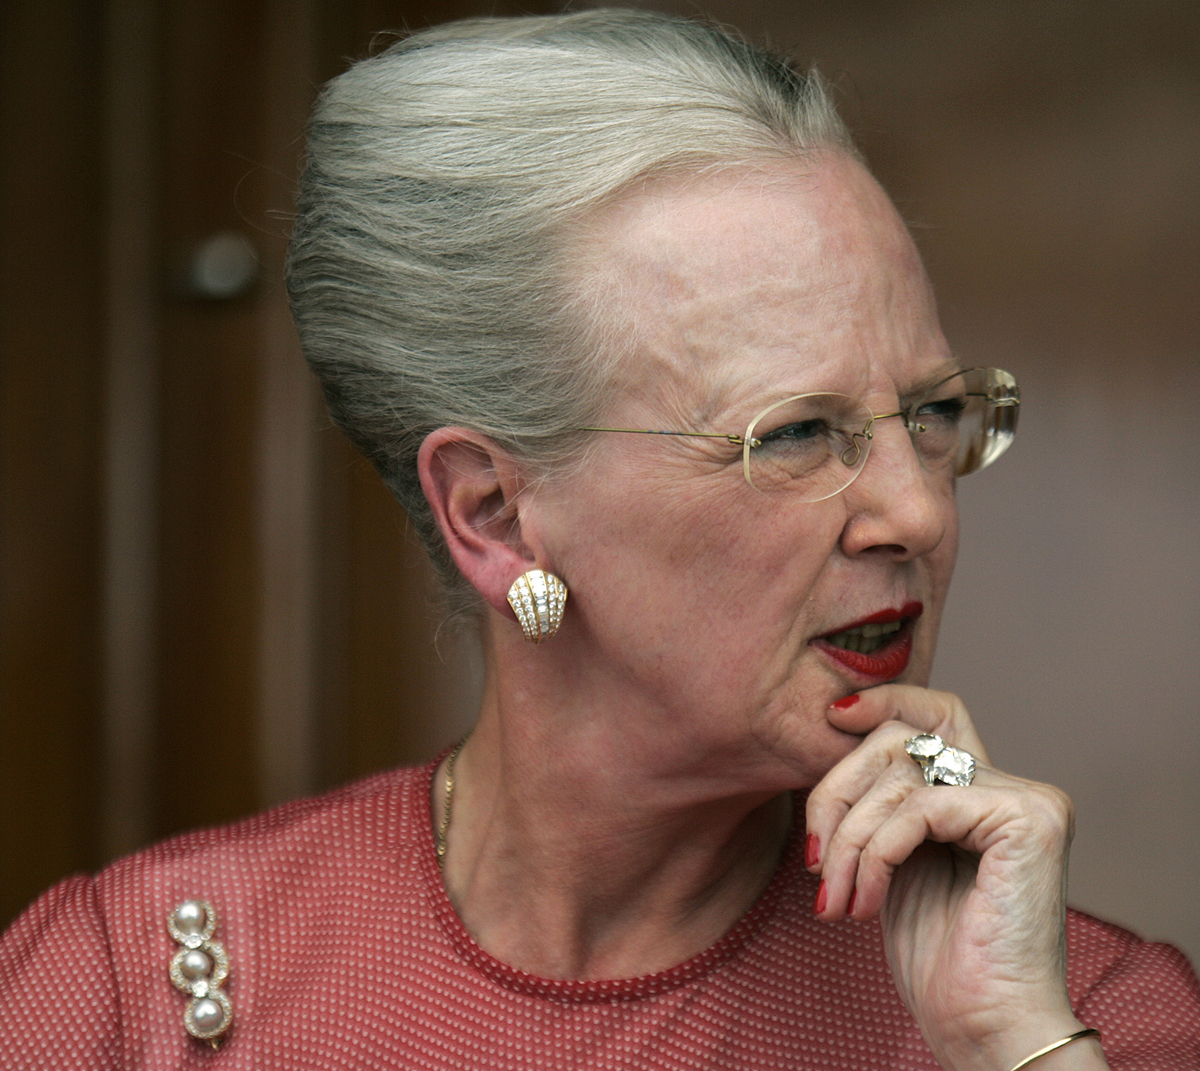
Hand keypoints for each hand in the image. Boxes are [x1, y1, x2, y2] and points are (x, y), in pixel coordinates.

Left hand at [804, 685, 1107, 1070]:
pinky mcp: (1028, 821)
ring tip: (836, 897)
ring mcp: (1028, 800)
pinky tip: (866, 902)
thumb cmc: (937, 956)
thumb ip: (882, 800)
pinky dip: (877, 853)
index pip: (934, 711)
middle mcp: (1015, 786)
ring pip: (901, 774)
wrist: (982, 1028)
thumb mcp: (893, 858)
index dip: (884, 700)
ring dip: (849, 840)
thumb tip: (834, 731)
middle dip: (838, 791)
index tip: (832, 715)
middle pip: (901, 739)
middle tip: (818, 860)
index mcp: (985, 791)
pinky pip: (920, 807)